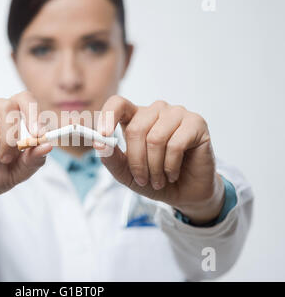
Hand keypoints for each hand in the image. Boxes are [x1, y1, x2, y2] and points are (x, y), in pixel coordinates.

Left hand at [94, 96, 224, 224]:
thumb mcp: (125, 173)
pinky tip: (173, 173)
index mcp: (135, 117)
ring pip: (155, 138)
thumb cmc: (154, 179)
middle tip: (142, 180)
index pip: (117, 104)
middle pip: (136, 128)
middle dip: (136, 161)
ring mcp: (177, 114)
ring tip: (159, 179)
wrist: (185, 193)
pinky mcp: (196, 123)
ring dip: (154, 167)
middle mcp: (156, 111)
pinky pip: (176, 144)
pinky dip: (170, 166)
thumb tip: (99, 143)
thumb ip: (110, 158)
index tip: (102, 135)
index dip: (108, 115)